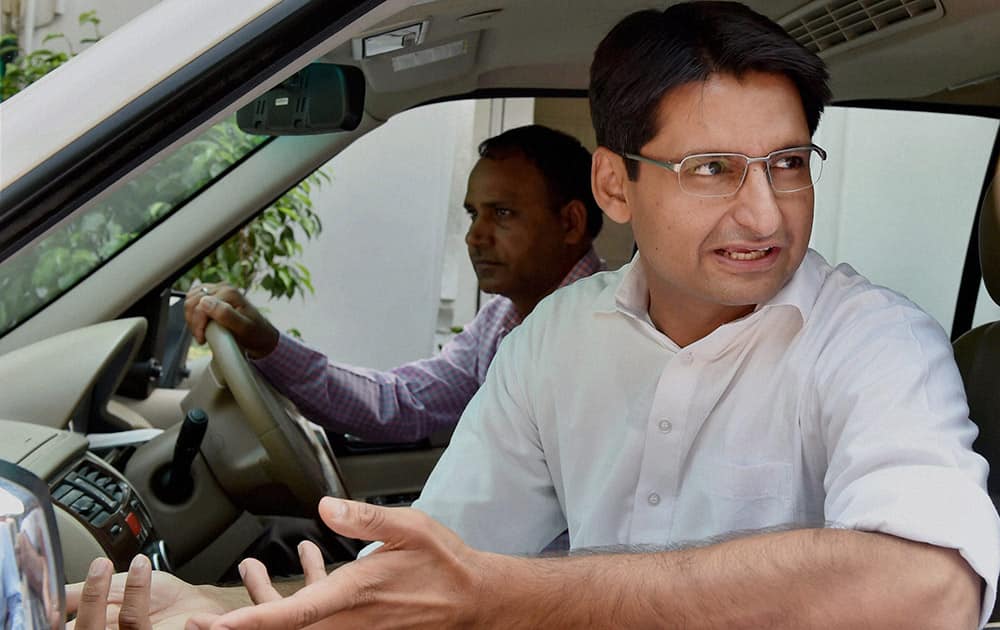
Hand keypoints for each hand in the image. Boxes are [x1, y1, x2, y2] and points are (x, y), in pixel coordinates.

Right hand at [67, 555, 245, 628]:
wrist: (196, 605)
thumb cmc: (158, 600)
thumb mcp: (113, 589)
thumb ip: (80, 591)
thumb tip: (46, 583)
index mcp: (92, 628)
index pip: (61, 625)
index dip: (53, 613)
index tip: (51, 588)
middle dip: (80, 600)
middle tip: (92, 566)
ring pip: (99, 629)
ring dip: (99, 592)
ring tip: (107, 563)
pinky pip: (134, 623)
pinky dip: (134, 590)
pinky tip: (139, 567)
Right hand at [184, 283, 278, 357]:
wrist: (261, 335)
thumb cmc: (255, 332)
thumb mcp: (243, 328)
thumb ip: (226, 315)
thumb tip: (206, 303)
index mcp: (229, 293)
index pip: (200, 305)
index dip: (198, 324)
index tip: (202, 338)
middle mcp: (223, 288)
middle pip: (192, 302)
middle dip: (194, 322)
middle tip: (201, 336)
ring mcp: (217, 290)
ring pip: (190, 300)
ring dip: (192, 318)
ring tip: (202, 332)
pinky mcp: (212, 294)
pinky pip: (192, 301)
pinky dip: (192, 314)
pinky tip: (201, 324)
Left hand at [186, 497, 501, 628]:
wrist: (472, 600)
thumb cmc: (444, 565)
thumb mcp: (411, 530)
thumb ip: (366, 519)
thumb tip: (325, 507)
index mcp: (353, 596)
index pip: (289, 615)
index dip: (248, 622)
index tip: (214, 626)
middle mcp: (346, 622)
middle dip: (239, 626)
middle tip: (195, 623)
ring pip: (296, 627)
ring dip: (263, 613)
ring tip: (239, 586)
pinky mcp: (358, 629)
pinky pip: (315, 621)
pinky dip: (291, 606)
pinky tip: (294, 574)